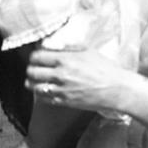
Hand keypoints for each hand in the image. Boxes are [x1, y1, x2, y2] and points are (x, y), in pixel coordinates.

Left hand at [25, 46, 142, 115]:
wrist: (117, 90)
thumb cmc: (105, 69)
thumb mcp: (88, 51)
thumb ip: (68, 48)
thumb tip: (53, 44)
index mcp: (65, 60)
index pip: (36, 57)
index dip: (34, 56)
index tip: (37, 57)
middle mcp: (60, 75)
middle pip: (31, 72)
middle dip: (31, 69)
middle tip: (36, 68)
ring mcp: (60, 90)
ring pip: (33, 87)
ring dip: (33, 82)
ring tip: (38, 79)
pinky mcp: (64, 102)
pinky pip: (43, 98)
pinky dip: (41, 93)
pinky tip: (47, 89)